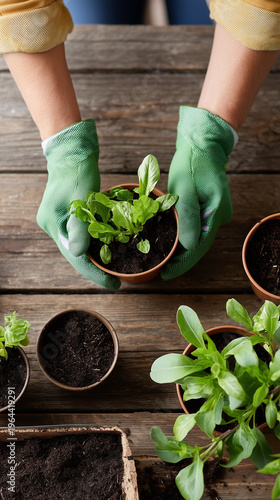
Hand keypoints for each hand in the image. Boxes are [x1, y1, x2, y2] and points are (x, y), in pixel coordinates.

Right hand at [37, 119, 120, 289]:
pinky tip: (111, 248)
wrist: (72, 152)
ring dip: (98, 256)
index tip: (114, 285)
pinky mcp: (68, 215)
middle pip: (77, 254)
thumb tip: (79, 254)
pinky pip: (83, 235)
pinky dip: (97, 242)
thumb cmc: (78, 171)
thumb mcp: (83, 198)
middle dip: (97, 267)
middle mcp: (53, 226)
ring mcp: (59, 221)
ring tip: (117, 267)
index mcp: (53, 224)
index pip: (75, 257)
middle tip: (119, 278)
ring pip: (80, 246)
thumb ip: (81, 227)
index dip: (95, 273)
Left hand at [161, 106, 235, 279]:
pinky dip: (184, 235)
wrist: (202, 145)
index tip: (165, 275)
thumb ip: (187, 216)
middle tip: (159, 269)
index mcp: (217, 212)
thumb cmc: (191, 163)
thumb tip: (188, 246)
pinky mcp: (212, 209)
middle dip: (180, 259)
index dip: (181, 264)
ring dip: (181, 248)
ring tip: (162, 260)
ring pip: (198, 237)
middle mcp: (221, 216)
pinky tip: (171, 243)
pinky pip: (198, 227)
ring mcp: (218, 213)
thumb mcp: (184, 188)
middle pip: (199, 244)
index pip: (199, 247)